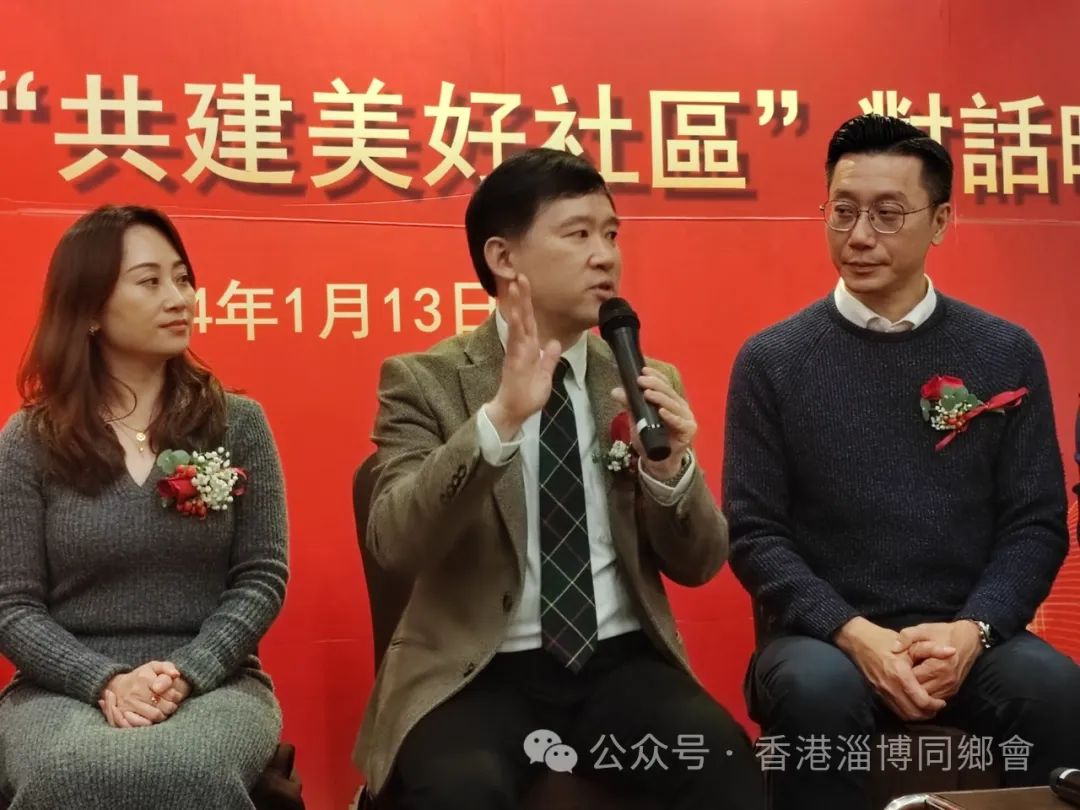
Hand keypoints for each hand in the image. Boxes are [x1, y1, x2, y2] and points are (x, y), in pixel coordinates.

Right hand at [98, 661, 184, 727]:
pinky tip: (153, 720)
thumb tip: (176, 675)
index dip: (176, 696)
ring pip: (154, 716)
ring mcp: (128, 704)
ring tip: (164, 712)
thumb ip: (167, 668)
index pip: (166, 691)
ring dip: (163, 716)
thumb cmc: (142, 676)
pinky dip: (149, 723)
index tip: (177, 696)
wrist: (118, 685)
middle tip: (172, 706)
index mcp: (144, 677)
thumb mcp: (155, 666)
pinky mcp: (123, 715)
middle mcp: (135, 691)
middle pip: (162, 705)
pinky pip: (139, 723)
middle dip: (171, 707)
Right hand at [487, 275, 561, 440]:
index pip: (531, 321)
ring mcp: (517, 352)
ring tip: (514, 286)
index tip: (527, 285)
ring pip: (518, 324)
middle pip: (523, 317)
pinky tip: (515, 314)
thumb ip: (549, 359)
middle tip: (520, 276)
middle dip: (522, 296)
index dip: (529, 304)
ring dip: (516, 305)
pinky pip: (515, 341)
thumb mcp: (545, 375)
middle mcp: (522, 347)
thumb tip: (553, 343)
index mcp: (530, 348)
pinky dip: (516, 327)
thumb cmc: (528, 396)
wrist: (515, 412)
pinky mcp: (513, 361)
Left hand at [612, 366, 696, 479]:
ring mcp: (686, 418)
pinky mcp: (689, 431)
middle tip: (641, 380)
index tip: (643, 370)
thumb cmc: (650, 438)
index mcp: (670, 400)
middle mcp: (680, 406)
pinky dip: (671, 417)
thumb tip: (615, 391)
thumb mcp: (637, 419)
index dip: (655, 375)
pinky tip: (662, 411)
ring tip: (647, 393)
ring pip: (674, 404)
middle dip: (654, 384)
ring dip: (660, 398)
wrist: (658, 462)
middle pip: (669, 392)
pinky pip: (679, 422)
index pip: (665, 384)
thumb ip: (630, 404)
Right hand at [834, 617, 946, 720]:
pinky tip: (911, 702)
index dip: (935, 705)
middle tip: (936, 706)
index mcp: (900, 675)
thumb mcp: (909, 642)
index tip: (942, 702)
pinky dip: (906, 711)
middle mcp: (890, 687)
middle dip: (928, 713)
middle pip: (914, 713)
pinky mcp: (877, 693)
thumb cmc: (884, 639)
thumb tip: (952, 651)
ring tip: (926, 707)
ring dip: (917, 714)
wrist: (858, 640)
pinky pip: (894, 709)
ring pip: (903, 714)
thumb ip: (932, 648)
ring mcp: (882, 692)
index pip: (922, 701)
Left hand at [895, 621, 982, 700]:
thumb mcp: (923, 629)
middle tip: (895, 677)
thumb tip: (893, 648)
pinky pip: (935, 699)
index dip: (899, 675)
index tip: (892, 668)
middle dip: (906, 686)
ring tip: (904, 682)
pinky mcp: (953, 690)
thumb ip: (906, 636)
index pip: (912, 679)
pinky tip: (916, 686)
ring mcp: (951, 687)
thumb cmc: (943, 633)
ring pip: (927, 699)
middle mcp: (946, 680)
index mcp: (938, 665)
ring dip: (915, 693)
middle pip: (919, 692)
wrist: (969, 639)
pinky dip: (924, 696)